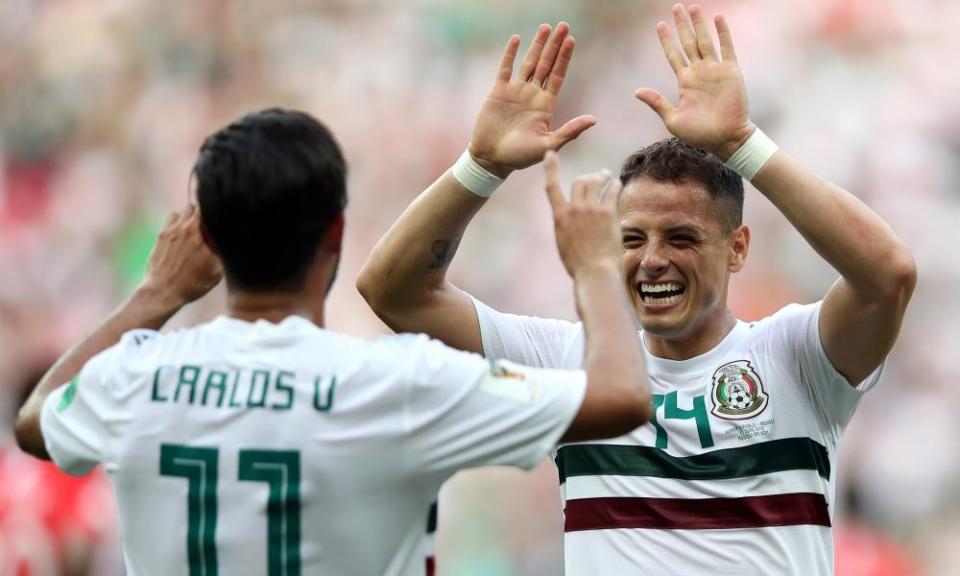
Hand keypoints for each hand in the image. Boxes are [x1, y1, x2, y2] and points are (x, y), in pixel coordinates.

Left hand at [140, 205, 222, 309]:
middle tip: (207, 229)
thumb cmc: (192, 283)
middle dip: (201, 215)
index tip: (219, 222)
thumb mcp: (217, 269)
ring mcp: (169, 230)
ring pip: (181, 213)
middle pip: (194, 208)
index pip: (207, 209)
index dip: (215, 214)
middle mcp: (182, 227)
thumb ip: (222, 249)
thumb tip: (228, 239)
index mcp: (197, 231)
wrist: (163, 292)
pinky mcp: (160, 237)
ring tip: (193, 233)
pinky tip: (181, 239)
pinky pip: (170, 222)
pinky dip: (176, 225)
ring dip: (187, 219)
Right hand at [469, 23, 596, 177]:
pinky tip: (517, 39)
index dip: (564, 58)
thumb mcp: (548, 145)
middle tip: (563, 25)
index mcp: (546, 105)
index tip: (571, 40)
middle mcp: (533, 94)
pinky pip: (505, 68)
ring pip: (529, 63)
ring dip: (537, 45)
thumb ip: (570, 131)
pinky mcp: (498, 92)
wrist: (492, 159)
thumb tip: (594, 120)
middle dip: (555, 45)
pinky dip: (510, 53)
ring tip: (545, 28)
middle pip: (546, 64)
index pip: (558, 75)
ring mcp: (516, 91)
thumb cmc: (520, 157)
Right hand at [543, 151, 623, 279]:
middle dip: (588, 177)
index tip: (550, 153)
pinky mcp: (607, 213)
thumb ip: (566, 225)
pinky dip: (615, 186)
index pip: (551, 186)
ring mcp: (591, 210)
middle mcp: (574, 209)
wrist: (594, 272)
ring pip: (596, 182)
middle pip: (580, 181)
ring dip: (602, 177)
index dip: (550, 167)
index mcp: (559, 217)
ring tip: (608, 176)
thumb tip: (571, 219)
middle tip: (596, 177)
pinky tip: (617, 184)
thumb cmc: (579, 264)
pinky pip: (612, 191)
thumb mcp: (564, 243)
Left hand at [635, 4, 753, 159]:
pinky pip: (727, 48)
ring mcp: (715, 71)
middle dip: (681, 26)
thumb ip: (657, 103)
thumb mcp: (673, 120)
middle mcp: (699, 73)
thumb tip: (637, 91)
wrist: (726, 140)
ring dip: (699, 25)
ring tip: (693, 8)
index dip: (667, 40)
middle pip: (688, 43)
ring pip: (705, 41)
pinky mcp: (731, 72)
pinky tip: (717, 18)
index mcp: (685, 82)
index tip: (659, 25)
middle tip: (676, 7)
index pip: (673, 55)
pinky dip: (723, 33)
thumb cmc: (699, 135)